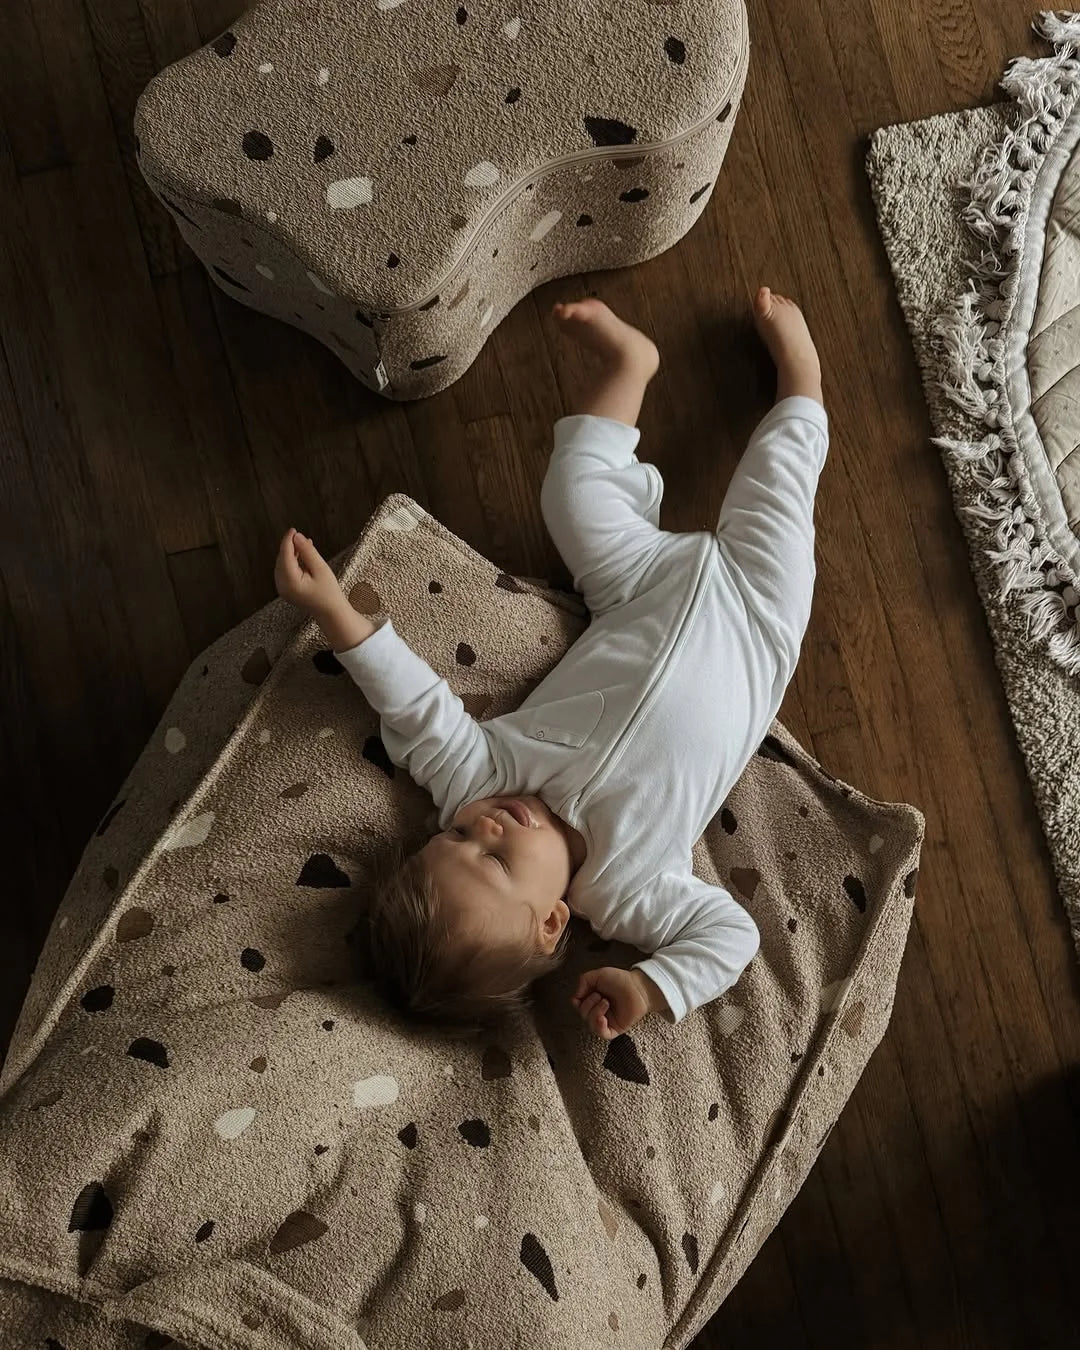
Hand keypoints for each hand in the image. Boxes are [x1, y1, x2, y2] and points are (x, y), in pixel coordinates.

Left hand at [274, 528, 374, 651]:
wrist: (331, 612)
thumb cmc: (329, 592)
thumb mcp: (320, 569)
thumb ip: (307, 552)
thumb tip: (297, 536)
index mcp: (290, 582)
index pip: (285, 556)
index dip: (288, 541)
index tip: (293, 529)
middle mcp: (282, 586)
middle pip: (281, 560)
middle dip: (290, 547)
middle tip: (301, 537)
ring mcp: (282, 589)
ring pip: (282, 565)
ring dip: (291, 554)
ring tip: (305, 545)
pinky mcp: (285, 589)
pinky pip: (285, 571)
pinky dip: (292, 562)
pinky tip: (302, 556)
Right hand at [571, 967, 666, 1039]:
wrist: (638, 987)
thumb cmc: (621, 980)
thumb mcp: (598, 975)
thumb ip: (583, 981)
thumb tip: (575, 997)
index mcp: (593, 998)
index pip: (577, 1005)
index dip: (578, 1000)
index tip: (586, 992)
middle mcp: (598, 1010)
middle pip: (583, 1014)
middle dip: (588, 1004)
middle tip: (600, 995)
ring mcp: (607, 1021)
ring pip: (590, 1025)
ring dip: (594, 1012)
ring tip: (606, 1002)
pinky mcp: (615, 1029)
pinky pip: (601, 1034)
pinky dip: (598, 1026)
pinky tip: (602, 1018)